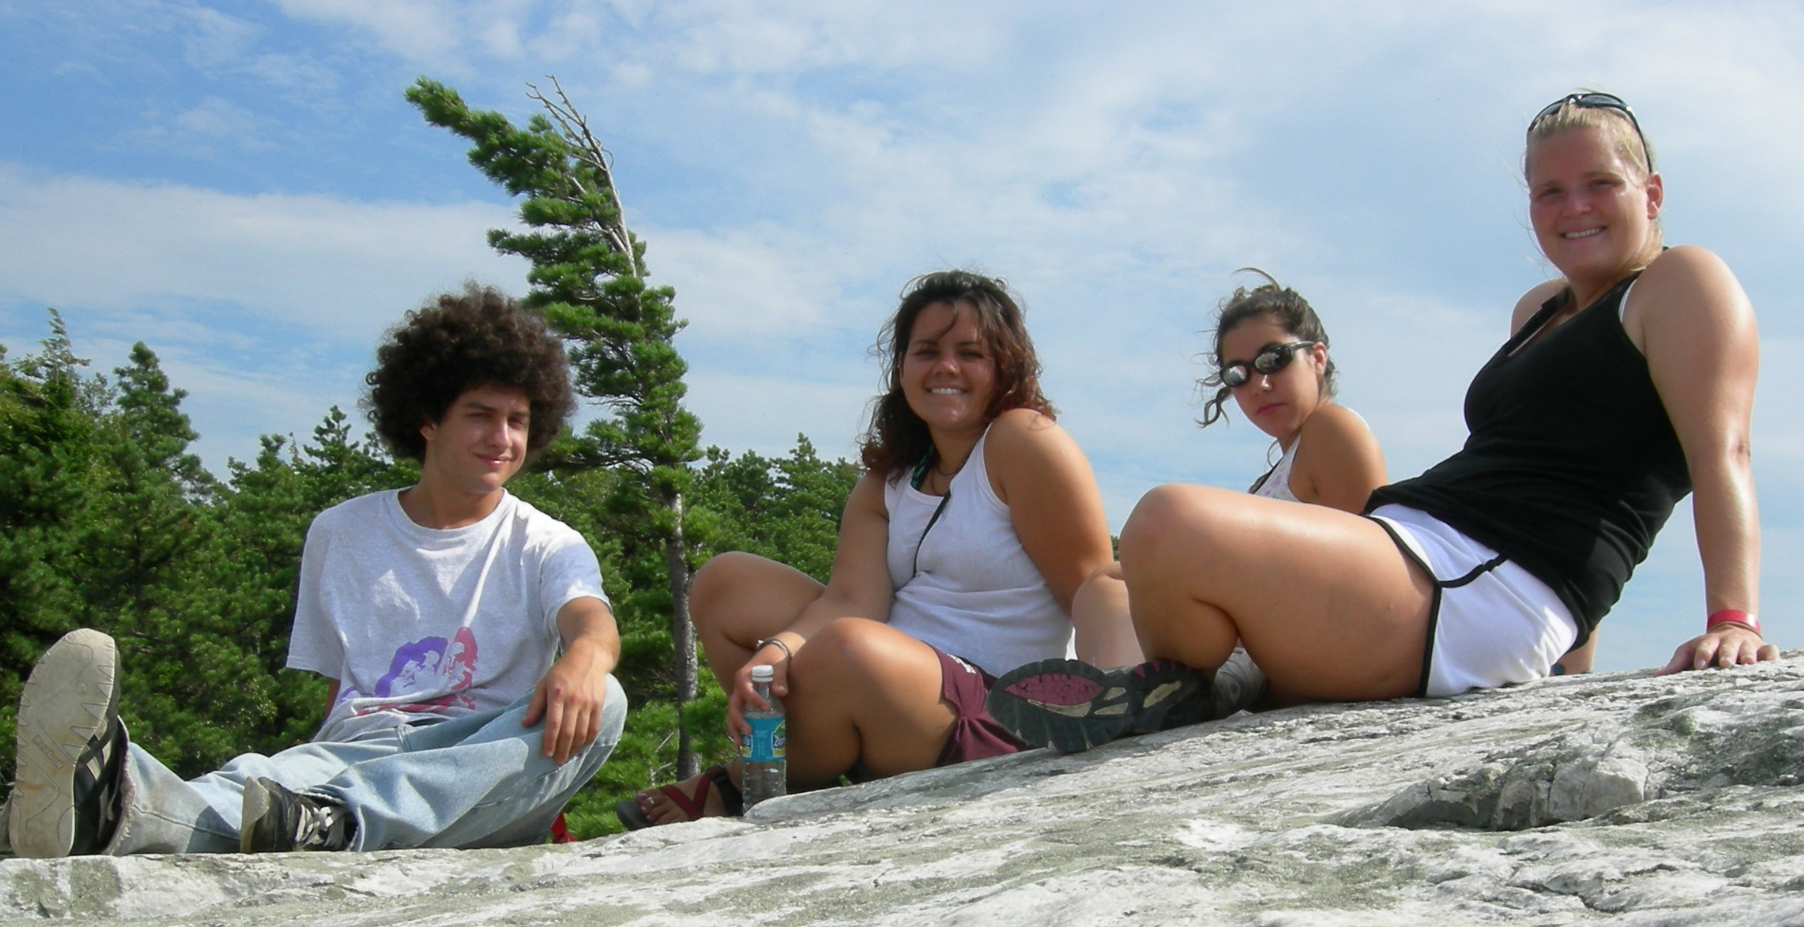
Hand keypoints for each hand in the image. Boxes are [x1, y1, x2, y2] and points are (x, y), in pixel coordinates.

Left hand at [524, 641, 609, 763]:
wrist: (589, 656)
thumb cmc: (562, 671)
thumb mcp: (544, 683)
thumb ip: (535, 704)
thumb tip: (525, 724)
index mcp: (557, 694)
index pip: (553, 724)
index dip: (550, 741)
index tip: (546, 754)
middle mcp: (574, 699)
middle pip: (568, 732)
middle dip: (562, 750)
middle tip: (557, 762)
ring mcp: (588, 702)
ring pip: (582, 732)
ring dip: (575, 748)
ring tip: (568, 757)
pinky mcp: (599, 704)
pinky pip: (595, 726)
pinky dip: (588, 739)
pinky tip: (582, 746)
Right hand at [726, 642, 790, 739]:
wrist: (774, 653)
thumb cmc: (776, 658)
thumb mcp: (779, 664)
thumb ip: (780, 677)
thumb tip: (781, 692)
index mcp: (744, 676)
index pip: (745, 690)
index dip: (753, 700)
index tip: (766, 708)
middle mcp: (739, 687)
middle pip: (733, 705)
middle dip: (738, 720)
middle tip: (749, 731)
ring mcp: (741, 695)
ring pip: (733, 713)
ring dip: (735, 728)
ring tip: (741, 743)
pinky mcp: (746, 701)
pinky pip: (739, 715)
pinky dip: (739, 727)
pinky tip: (745, 740)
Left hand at [1655, 624, 1778, 675]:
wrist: (1732, 632)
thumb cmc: (1706, 649)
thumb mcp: (1690, 652)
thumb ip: (1676, 665)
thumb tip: (1656, 678)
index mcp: (1710, 643)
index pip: (1705, 647)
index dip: (1702, 654)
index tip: (1699, 665)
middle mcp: (1729, 642)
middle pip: (1728, 646)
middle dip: (1727, 654)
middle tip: (1726, 664)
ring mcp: (1748, 645)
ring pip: (1749, 647)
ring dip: (1749, 654)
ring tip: (1749, 663)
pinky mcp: (1764, 650)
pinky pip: (1771, 650)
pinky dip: (1772, 655)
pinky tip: (1772, 663)